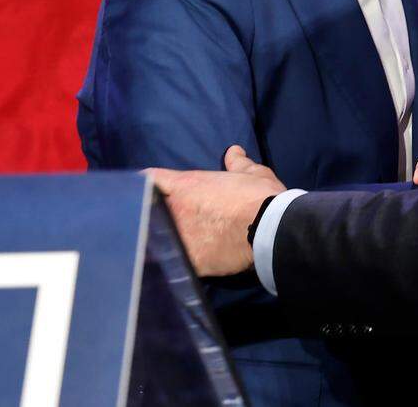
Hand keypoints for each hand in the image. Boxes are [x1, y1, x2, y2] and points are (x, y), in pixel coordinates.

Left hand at [147, 146, 285, 276]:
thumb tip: (234, 151)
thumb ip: (238, 163)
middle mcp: (176, 210)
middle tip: (156, 216)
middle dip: (150, 211)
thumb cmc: (260, 196)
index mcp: (186, 185)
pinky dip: (171, 263)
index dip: (146, 181)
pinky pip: (172, 262)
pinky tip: (172, 266)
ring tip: (160, 242)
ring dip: (158, 238)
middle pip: (148, 210)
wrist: (271, 228)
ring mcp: (180, 236)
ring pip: (156, 238)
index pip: (151, 178)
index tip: (147, 187)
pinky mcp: (190, 260)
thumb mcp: (253, 173)